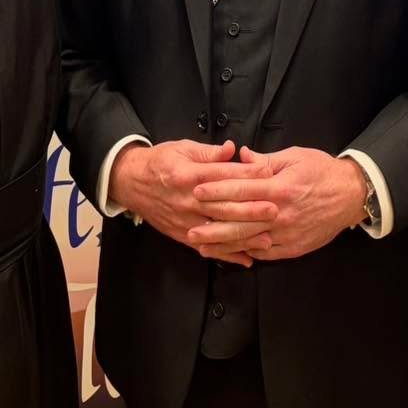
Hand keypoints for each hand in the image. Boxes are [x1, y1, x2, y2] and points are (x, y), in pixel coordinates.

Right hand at [110, 139, 276, 267]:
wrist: (132, 183)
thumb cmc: (160, 162)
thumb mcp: (183, 148)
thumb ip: (209, 152)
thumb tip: (232, 150)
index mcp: (189, 175)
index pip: (222, 176)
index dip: (246, 174)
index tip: (268, 173)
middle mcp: (188, 201)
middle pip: (223, 207)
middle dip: (251, 209)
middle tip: (275, 210)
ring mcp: (185, 221)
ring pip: (219, 232)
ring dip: (244, 236)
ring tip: (267, 238)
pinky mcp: (183, 236)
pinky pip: (208, 248)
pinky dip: (227, 256)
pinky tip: (246, 259)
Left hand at [189, 146, 367, 261]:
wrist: (352, 194)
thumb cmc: (322, 171)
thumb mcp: (295, 157)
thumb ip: (265, 160)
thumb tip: (240, 156)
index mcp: (280, 187)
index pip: (242, 190)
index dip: (217, 190)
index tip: (197, 190)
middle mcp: (281, 213)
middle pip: (240, 220)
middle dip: (212, 222)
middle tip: (189, 224)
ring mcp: (287, 234)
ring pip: (249, 241)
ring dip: (223, 244)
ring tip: (201, 245)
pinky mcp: (293, 248)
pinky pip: (264, 253)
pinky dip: (245, 253)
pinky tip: (229, 253)